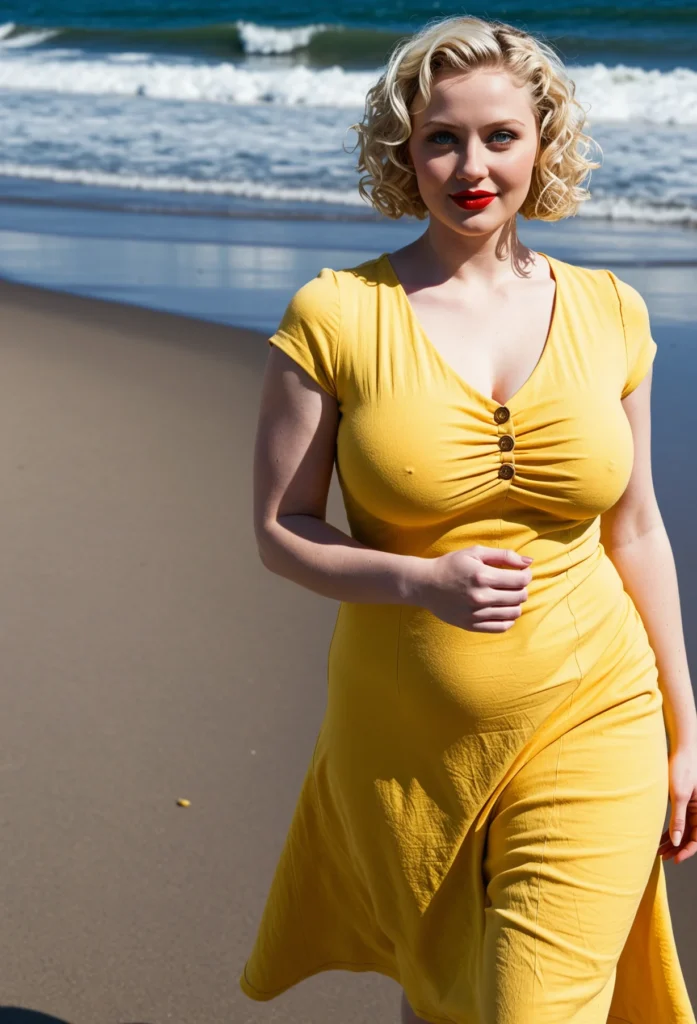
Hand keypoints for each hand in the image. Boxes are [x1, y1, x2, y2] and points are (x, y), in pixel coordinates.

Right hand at [414, 545, 532, 632]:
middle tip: (514, 584)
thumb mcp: (475, 552)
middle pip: (519, 597)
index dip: (526, 575)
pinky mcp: (471, 625)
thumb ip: (504, 555)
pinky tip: (503, 610)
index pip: (521, 580)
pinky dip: (508, 619)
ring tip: (508, 596)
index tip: (522, 573)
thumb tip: (529, 562)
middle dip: (522, 589)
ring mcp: (476, 613)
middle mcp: (481, 596)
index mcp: (483, 576)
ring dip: (516, 604)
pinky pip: (501, 627)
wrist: (425, 584)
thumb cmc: (451, 565)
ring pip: (513, 613)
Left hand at [658, 741, 696, 863]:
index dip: (686, 851)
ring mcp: (692, 809)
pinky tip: (659, 838)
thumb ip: (678, 819)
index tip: (675, 859)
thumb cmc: (682, 770)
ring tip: (658, 850)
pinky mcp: (684, 803)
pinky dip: (670, 831)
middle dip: (677, 848)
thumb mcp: (680, 795)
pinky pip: (679, 822)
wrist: (681, 752)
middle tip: (663, 857)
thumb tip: (676, 841)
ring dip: (672, 841)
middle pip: (689, 837)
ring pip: (683, 831)